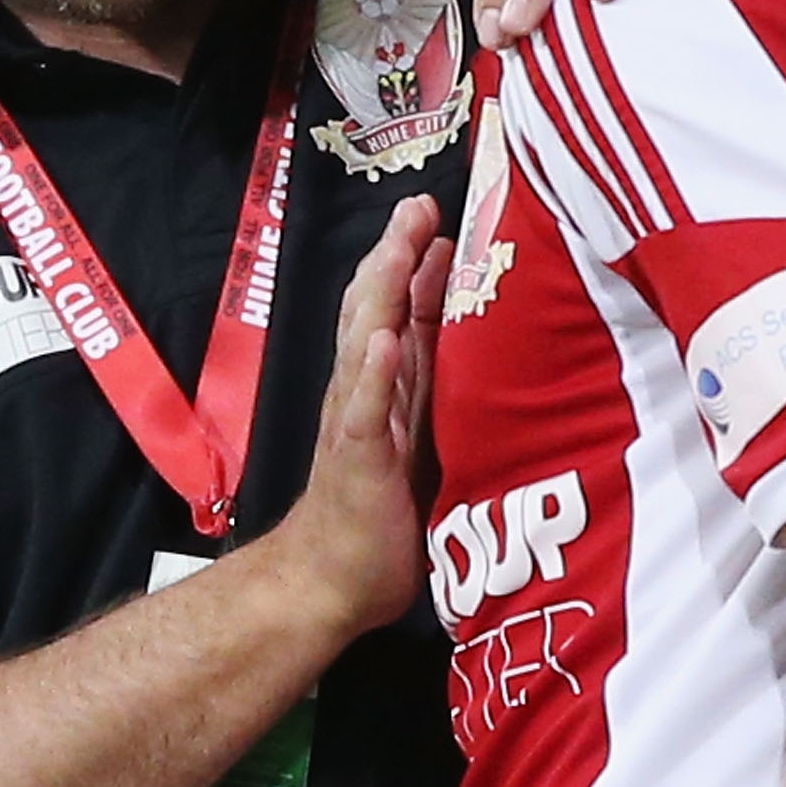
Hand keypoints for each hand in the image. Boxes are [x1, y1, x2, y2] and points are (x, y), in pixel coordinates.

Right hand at [272, 196, 452, 635]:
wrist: (328, 582)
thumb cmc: (378, 521)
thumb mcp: (416, 443)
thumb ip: (429, 389)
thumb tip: (457, 339)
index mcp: (381, 388)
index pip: (394, 308)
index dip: (413, 259)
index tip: (437, 210)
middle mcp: (362, 393)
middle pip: (374, 309)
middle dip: (397, 255)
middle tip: (419, 204)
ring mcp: (355, 423)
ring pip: (365, 343)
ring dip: (383, 292)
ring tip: (399, 246)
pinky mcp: (356, 461)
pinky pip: (363, 410)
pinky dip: (371, 372)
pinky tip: (382, 339)